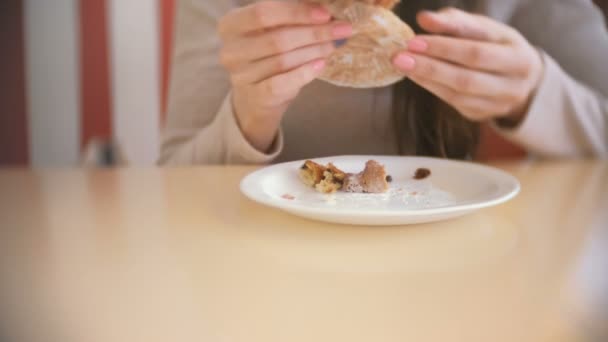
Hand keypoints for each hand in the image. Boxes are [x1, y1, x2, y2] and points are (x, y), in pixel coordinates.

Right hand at [218, 1, 352, 151]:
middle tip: (341, 30)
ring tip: (334, 45)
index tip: (326, 14)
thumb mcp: (273, 30)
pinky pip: (282, 83)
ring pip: (283, 60)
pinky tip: (321, 64)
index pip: (263, 12)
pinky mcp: (256, 96)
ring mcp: (241, 76)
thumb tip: (325, 9)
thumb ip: (291, 16)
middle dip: (314, 33)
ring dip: (314, 51)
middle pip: (277, 38)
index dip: (297, 12)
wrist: (256, 97)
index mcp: (231, 25)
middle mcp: (231, 50)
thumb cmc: (267, 55)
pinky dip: (304, 73)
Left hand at [393, 8, 543, 125]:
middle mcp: (514, 84)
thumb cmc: (496, 45)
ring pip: (458, 93)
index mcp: (519, 57)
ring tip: (402, 64)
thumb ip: (456, 22)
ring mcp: (499, 104)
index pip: (476, 51)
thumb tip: (424, 19)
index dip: (443, 47)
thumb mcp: (484, 28)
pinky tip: (414, 75)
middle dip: (430, 66)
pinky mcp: (482, 114)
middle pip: (466, 77)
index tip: (414, 40)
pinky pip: (453, 103)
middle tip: (399, 56)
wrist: (518, 78)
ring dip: (426, 78)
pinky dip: (431, 87)